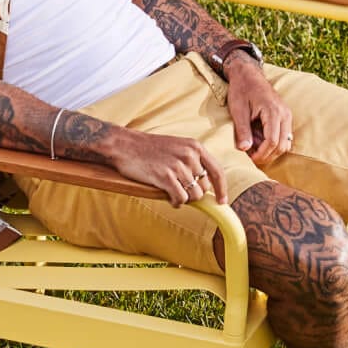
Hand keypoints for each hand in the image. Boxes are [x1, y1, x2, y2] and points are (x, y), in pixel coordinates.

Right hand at [107, 128, 227, 207]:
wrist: (125, 145)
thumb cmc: (149, 148)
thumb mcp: (177, 147)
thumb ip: (193, 161)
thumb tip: (204, 184)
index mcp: (195, 147)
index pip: (217, 171)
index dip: (222, 188)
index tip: (222, 201)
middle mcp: (189, 155)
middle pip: (204, 187)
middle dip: (194, 193)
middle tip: (180, 191)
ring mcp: (178, 166)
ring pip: (193, 195)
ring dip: (184, 199)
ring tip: (172, 193)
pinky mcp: (165, 177)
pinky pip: (180, 199)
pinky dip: (176, 202)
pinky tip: (168, 198)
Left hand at [224, 52, 291, 164]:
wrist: (248, 74)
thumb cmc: (241, 90)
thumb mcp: (238, 110)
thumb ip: (242, 130)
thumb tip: (244, 149)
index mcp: (273, 111)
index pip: (273, 141)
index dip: (262, 154)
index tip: (250, 158)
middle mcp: (285, 114)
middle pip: (282, 145)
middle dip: (267, 155)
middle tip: (251, 157)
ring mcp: (287, 115)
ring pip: (286, 143)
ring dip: (271, 150)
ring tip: (254, 148)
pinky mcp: (285, 116)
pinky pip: (284, 136)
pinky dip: (274, 143)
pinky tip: (259, 141)